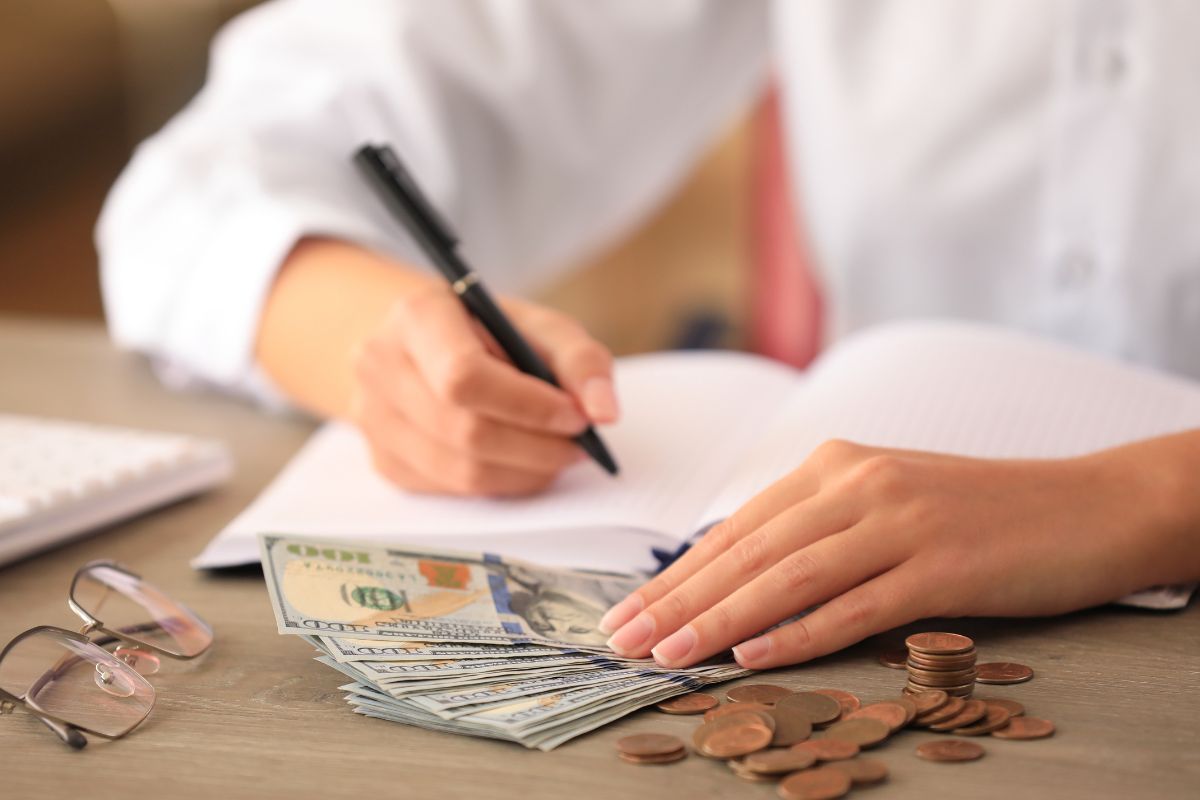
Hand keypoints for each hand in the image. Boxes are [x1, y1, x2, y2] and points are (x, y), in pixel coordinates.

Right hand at [349, 279, 616, 495]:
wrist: (423, 346)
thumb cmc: (488, 334)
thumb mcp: (537, 326)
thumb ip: (579, 360)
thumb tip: (604, 412)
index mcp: (417, 316)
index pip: (464, 377)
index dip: (528, 406)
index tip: (576, 417)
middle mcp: (380, 364)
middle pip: (464, 431)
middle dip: (536, 447)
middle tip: (579, 446)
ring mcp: (373, 417)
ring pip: (459, 472)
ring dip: (524, 473)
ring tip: (557, 454)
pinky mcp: (384, 460)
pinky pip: (451, 490)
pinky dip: (500, 484)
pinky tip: (522, 462)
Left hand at [598, 439, 1172, 669]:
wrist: (1085, 506)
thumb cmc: (976, 510)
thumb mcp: (883, 499)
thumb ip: (816, 526)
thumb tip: (740, 574)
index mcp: (835, 465)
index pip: (738, 527)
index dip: (677, 573)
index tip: (629, 610)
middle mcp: (859, 484)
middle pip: (748, 551)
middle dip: (677, 598)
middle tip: (622, 639)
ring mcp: (900, 523)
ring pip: (788, 577)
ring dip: (720, 619)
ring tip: (668, 654)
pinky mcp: (941, 566)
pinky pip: (855, 606)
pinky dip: (800, 634)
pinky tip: (754, 657)